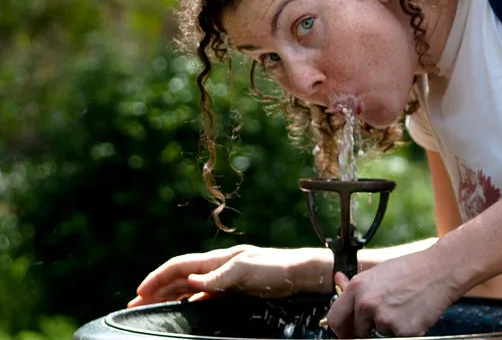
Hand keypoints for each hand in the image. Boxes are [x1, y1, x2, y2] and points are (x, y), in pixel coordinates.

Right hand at [127, 245, 327, 306]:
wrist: (300, 275)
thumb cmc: (276, 268)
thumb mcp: (246, 269)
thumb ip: (219, 276)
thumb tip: (190, 281)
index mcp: (217, 259)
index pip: (179, 266)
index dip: (158, 277)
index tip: (140, 292)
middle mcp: (217, 267)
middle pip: (179, 277)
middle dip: (156, 289)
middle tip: (135, 304)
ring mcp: (224, 278)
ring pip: (188, 287)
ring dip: (168, 296)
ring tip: (150, 307)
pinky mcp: (233, 289)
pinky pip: (202, 295)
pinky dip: (187, 302)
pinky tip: (182, 309)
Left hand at [325, 247, 460, 337]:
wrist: (439, 270)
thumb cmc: (410, 269)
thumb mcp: (378, 272)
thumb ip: (357, 286)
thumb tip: (339, 281)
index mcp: (357, 287)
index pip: (335, 318)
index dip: (341, 328)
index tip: (348, 331)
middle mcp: (366, 303)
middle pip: (356, 331)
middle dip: (365, 329)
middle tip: (382, 318)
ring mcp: (383, 319)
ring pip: (379, 333)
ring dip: (388, 326)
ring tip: (403, 306)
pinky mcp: (402, 331)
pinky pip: (396, 336)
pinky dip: (404, 329)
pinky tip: (412, 312)